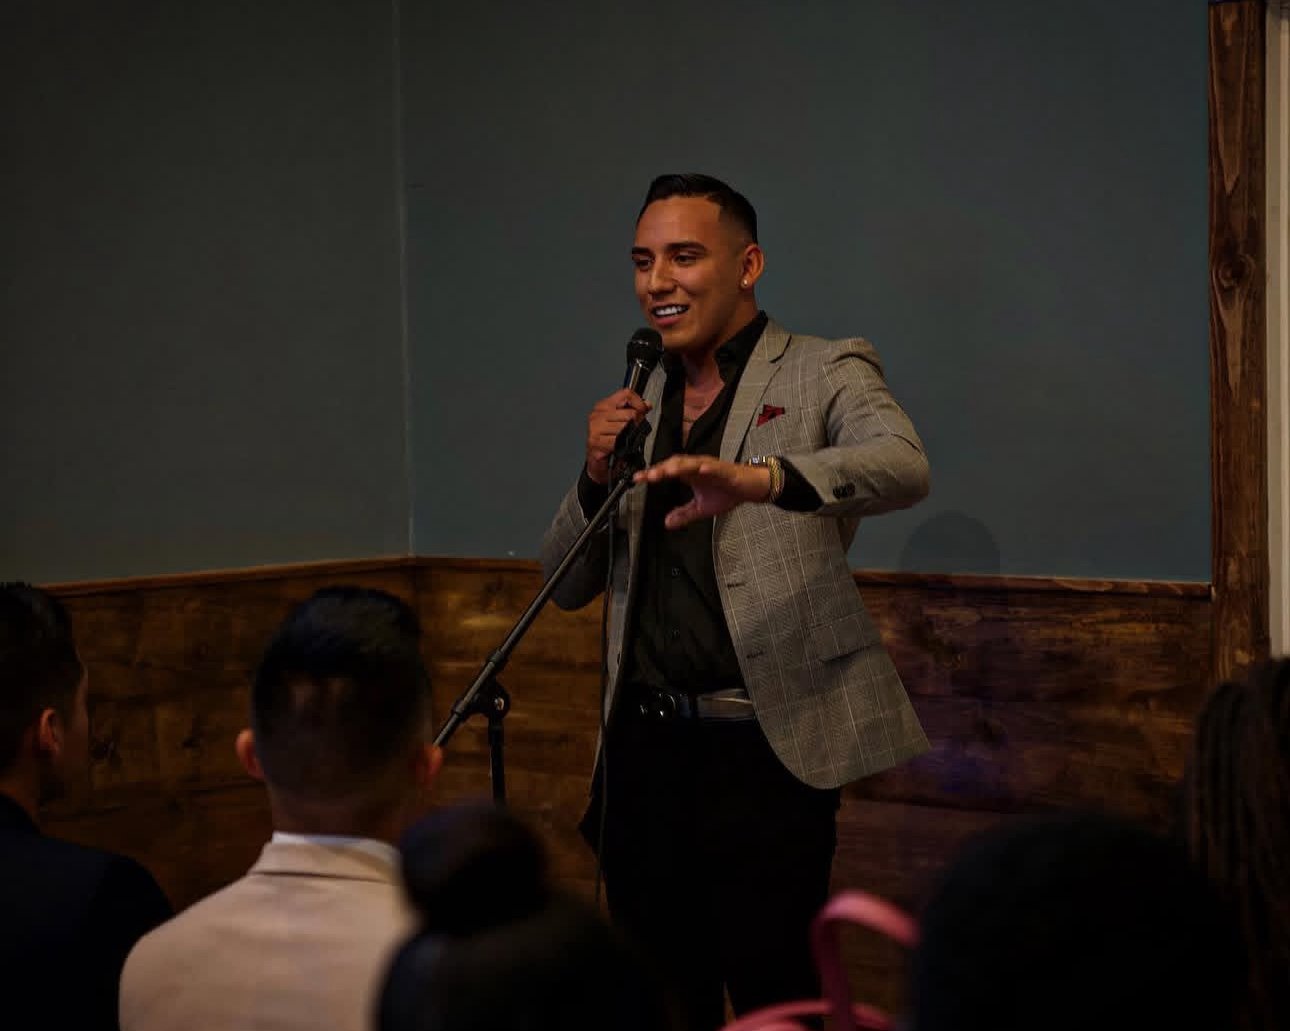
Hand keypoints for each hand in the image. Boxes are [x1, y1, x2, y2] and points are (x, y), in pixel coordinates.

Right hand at [585, 389, 652, 484]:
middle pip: (629, 413)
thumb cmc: (608, 442)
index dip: (639, 403)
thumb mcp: (622, 423)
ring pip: (626, 427)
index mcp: (603, 405)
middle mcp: (597, 414)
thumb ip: (634, 411)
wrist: (597, 463)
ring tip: (625, 440)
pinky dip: (622, 446)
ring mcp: (595, 427)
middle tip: (634, 432)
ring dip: (630, 436)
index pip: (626, 394)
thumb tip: (647, 404)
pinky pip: (618, 440)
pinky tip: (619, 447)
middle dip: (637, 424)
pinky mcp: (595, 441)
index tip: (642, 411)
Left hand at [633, 456, 772, 528]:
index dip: (653, 474)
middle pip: (676, 465)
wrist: (750, 488)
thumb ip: (684, 514)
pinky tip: (701, 470)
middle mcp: (698, 467)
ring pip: (692, 463)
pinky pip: (715, 468)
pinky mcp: (725, 471)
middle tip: (648, 476)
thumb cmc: (727, 492)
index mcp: (690, 474)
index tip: (637, 479)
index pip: (668, 471)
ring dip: (679, 466)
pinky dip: (708, 468)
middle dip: (662, 469)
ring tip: (667, 471)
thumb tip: (667, 523)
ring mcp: (711, 467)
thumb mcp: (701, 508)